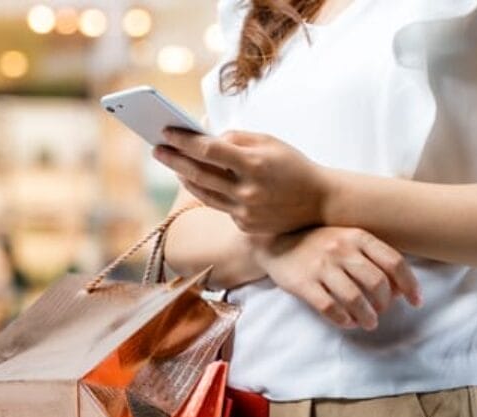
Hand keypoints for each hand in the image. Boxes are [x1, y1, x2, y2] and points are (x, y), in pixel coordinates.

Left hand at [153, 129, 330, 234]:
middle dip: (174, 160)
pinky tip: (192, 180)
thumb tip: (207, 140)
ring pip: (203, 193)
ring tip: (172, 163)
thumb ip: (237, 139)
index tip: (166, 130)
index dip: (184, 141)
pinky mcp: (245, 225)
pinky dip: (205, 191)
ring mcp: (245, 212)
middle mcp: (247, 191)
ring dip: (183, 178)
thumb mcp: (270, 143)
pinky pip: (219, 205)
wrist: (320, 202)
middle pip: (199, 174)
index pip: (209, 151)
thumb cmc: (293, 166)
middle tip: (156, 148)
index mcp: (254, 165)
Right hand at [252, 226, 422, 329]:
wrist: (274, 242)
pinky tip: (347, 322)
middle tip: (382, 312)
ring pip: (354, 298)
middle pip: (376, 283)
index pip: (394, 262)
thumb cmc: (316, 243)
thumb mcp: (345, 238)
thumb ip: (371, 256)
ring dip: (366, 316)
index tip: (416, 301)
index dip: (409, 285)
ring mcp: (321, 267)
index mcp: (357, 236)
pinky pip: (329, 307)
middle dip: (385, 304)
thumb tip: (398, 287)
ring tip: (369, 323)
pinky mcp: (303, 284)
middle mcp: (341, 250)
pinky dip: (342, 319)